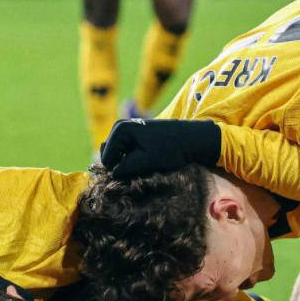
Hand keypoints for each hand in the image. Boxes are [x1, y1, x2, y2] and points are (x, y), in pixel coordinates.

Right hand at [99, 119, 220, 178]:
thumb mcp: (146, 162)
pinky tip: (151, 158)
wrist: (192, 138)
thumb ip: (125, 168)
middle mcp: (120, 126)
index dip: (120, 170)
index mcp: (120, 129)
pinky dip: (136, 160)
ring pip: (119, 157)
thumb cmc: (171, 149)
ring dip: (131, 164)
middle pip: (111, 158)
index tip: (139, 169)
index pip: (107, 160)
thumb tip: (111, 174)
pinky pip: (127, 154)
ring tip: (149, 161)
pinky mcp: (135, 135)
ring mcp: (128, 130)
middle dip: (124, 166)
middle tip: (145, 166)